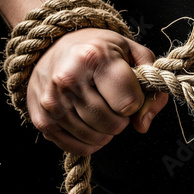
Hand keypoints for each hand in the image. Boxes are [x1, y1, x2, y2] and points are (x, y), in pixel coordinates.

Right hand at [27, 28, 167, 155]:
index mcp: (93, 58)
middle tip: (115, 102)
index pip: (129, 103)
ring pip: (96, 139)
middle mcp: (68, 80)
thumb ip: (151, 86)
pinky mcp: (42, 120)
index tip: (129, 90)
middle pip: (113, 124)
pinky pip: (77, 148)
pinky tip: (89, 123)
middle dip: (122, 118)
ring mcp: (52, 102)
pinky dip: (90, 142)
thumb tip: (142, 125)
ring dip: (106, 131)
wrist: (51, 45)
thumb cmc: (98, 48)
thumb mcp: (132, 52)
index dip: (136, 102)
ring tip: (102, 109)